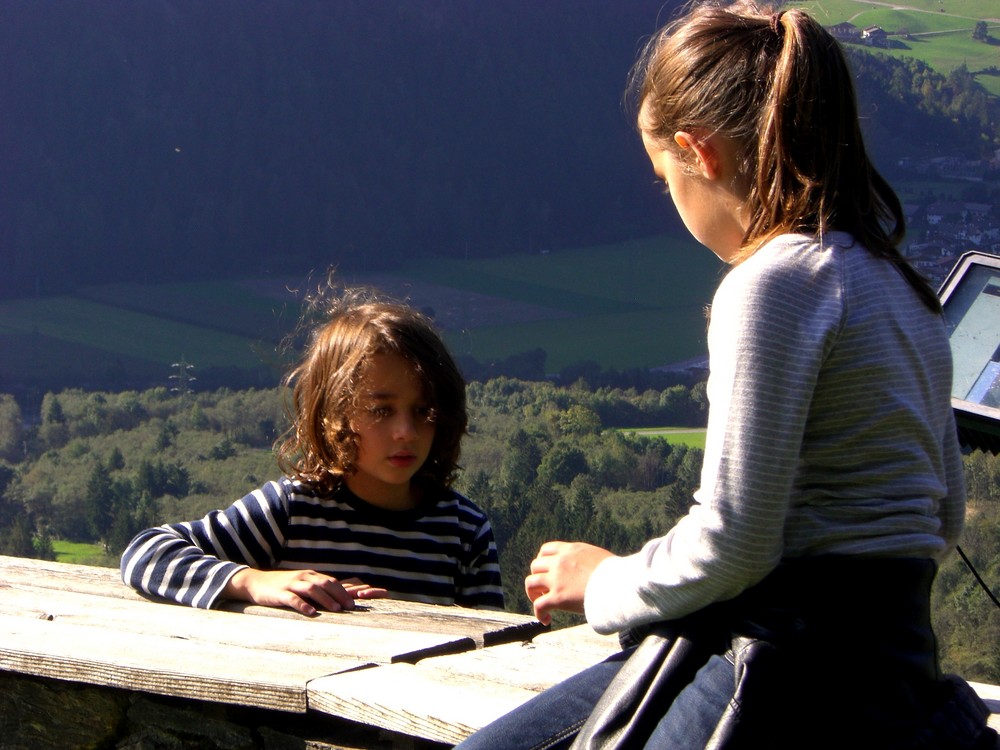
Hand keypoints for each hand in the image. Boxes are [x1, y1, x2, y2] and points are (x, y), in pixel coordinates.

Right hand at [224, 569, 387, 615]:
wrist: (255, 582)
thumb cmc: (282, 586)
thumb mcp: (300, 584)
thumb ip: (315, 588)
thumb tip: (334, 596)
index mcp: (310, 576)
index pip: (331, 581)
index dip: (344, 591)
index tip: (355, 602)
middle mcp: (303, 577)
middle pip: (325, 583)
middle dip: (339, 594)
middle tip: (351, 607)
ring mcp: (291, 584)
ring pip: (312, 590)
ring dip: (326, 599)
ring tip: (337, 610)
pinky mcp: (279, 594)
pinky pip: (293, 599)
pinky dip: (303, 605)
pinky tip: (311, 614)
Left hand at [524, 541, 614, 625]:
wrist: (621, 584)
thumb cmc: (617, 574)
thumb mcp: (599, 558)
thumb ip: (586, 560)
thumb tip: (589, 570)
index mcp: (571, 550)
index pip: (546, 550)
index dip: (543, 562)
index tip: (547, 572)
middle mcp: (560, 562)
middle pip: (535, 566)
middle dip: (538, 578)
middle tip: (545, 590)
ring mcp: (557, 579)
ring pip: (531, 583)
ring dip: (533, 595)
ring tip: (541, 604)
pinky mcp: (558, 597)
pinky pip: (539, 605)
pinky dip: (539, 613)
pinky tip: (546, 620)